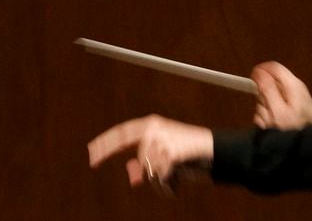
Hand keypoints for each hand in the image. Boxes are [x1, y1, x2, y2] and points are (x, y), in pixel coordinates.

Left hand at [87, 114, 212, 194]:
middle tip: (131, 170)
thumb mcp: (168, 155)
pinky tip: (179, 182)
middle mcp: (154, 130)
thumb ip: (150, 160)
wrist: (219, 152)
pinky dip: (169, 187)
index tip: (92, 152)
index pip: (122, 133)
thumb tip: (133, 174)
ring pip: (149, 173)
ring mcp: (161, 142)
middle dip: (144, 170)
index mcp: (152, 124)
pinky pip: (160, 180)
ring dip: (162, 181)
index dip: (105, 143)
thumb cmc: (194, 154)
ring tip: (178, 177)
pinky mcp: (169, 155)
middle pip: (140, 160)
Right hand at [251, 61, 311, 129]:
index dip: (260, 72)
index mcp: (293, 85)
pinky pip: (273, 110)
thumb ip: (268, 90)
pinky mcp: (290, 110)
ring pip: (268, 99)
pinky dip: (270, 118)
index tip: (251, 82)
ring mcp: (292, 100)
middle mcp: (293, 90)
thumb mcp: (278, 110)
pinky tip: (274, 127)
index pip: (273, 67)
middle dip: (262, 99)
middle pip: (269, 85)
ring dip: (265, 111)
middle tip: (268, 112)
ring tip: (273, 123)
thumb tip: (259, 72)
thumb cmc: (295, 129)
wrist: (309, 146)